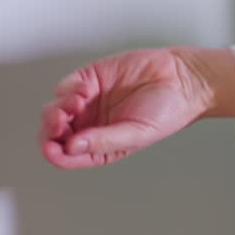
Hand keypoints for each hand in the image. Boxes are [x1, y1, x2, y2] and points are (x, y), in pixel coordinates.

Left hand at [40, 48, 217, 169]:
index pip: (68, 155)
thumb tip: (71, 148)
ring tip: (77, 101)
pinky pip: (66, 85)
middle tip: (61, 120)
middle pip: (54, 132)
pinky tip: (86, 88)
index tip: (53, 148)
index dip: (54, 153)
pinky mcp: (90, 78)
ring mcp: (88, 102)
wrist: (182, 78)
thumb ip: (104, 142)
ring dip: (59, 106)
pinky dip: (70, 87)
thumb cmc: (168, 111)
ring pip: (55, 108)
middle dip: (51, 127)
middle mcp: (91, 126)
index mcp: (101, 147)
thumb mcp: (138, 133)